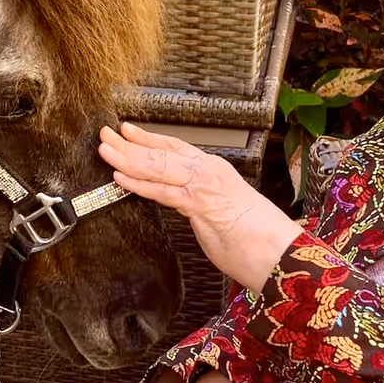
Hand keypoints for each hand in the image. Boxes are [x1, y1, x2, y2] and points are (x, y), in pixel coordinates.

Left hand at [99, 123, 301, 292]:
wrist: (279, 251)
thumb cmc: (257, 238)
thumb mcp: (225, 211)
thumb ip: (202, 204)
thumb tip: (186, 205)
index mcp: (214, 170)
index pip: (174, 148)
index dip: (148, 139)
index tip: (126, 131)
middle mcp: (208, 172)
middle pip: (161, 152)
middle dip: (129, 144)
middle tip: (105, 135)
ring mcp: (204, 186)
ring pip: (158, 167)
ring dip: (127, 159)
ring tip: (105, 151)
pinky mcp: (200, 205)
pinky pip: (163, 192)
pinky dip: (140, 184)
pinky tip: (121, 178)